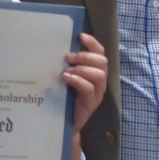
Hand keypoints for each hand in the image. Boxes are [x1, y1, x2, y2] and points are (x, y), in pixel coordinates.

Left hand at [62, 33, 107, 159]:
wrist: (65, 124)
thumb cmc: (65, 98)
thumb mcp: (68, 79)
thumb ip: (68, 66)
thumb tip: (55, 48)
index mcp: (96, 71)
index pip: (100, 53)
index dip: (92, 43)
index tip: (80, 35)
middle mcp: (100, 81)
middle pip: (102, 62)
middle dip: (85, 56)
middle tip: (68, 57)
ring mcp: (97, 93)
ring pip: (99, 74)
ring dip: (82, 68)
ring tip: (66, 69)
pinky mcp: (91, 103)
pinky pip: (88, 88)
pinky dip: (77, 80)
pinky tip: (66, 78)